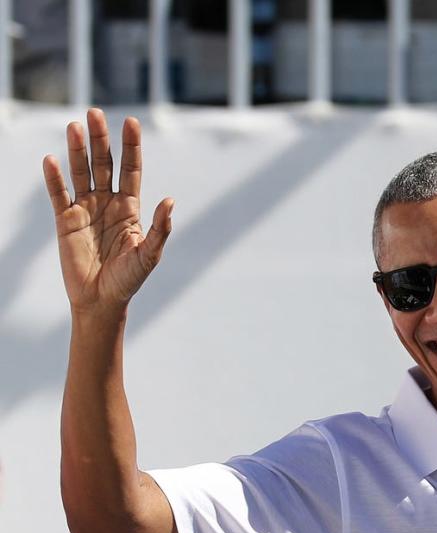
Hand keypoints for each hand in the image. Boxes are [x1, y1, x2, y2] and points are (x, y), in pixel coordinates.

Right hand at [42, 108, 172, 312]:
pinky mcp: (65, 220)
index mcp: (131, 208)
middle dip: (101, 139)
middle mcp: (108, 202)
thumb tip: (170, 202)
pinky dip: (54, 178)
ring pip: (81, 172)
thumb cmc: (129, 279)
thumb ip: (160, 229)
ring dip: (77, 150)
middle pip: (104, 164)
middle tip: (95, 113)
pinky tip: (51, 159)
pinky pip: (58, 194)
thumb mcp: (149, 255)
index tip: (131, 122)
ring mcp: (85, 209)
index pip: (131, 169)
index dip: (131, 147)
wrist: (102, 300)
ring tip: (74, 126)